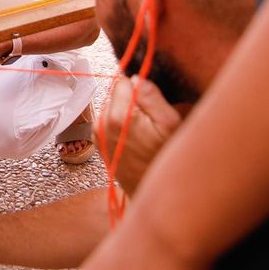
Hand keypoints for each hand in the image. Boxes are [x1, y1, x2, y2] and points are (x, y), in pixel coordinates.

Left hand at [99, 77, 182, 196]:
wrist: (150, 192)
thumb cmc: (163, 160)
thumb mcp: (170, 124)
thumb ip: (152, 96)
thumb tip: (137, 77)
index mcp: (118, 115)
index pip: (122, 80)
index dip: (138, 86)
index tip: (150, 100)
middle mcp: (102, 122)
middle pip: (116, 93)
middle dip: (132, 99)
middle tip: (150, 117)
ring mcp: (98, 133)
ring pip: (113, 106)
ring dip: (127, 111)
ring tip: (143, 130)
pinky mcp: (99, 142)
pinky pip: (110, 120)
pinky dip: (122, 123)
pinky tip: (136, 137)